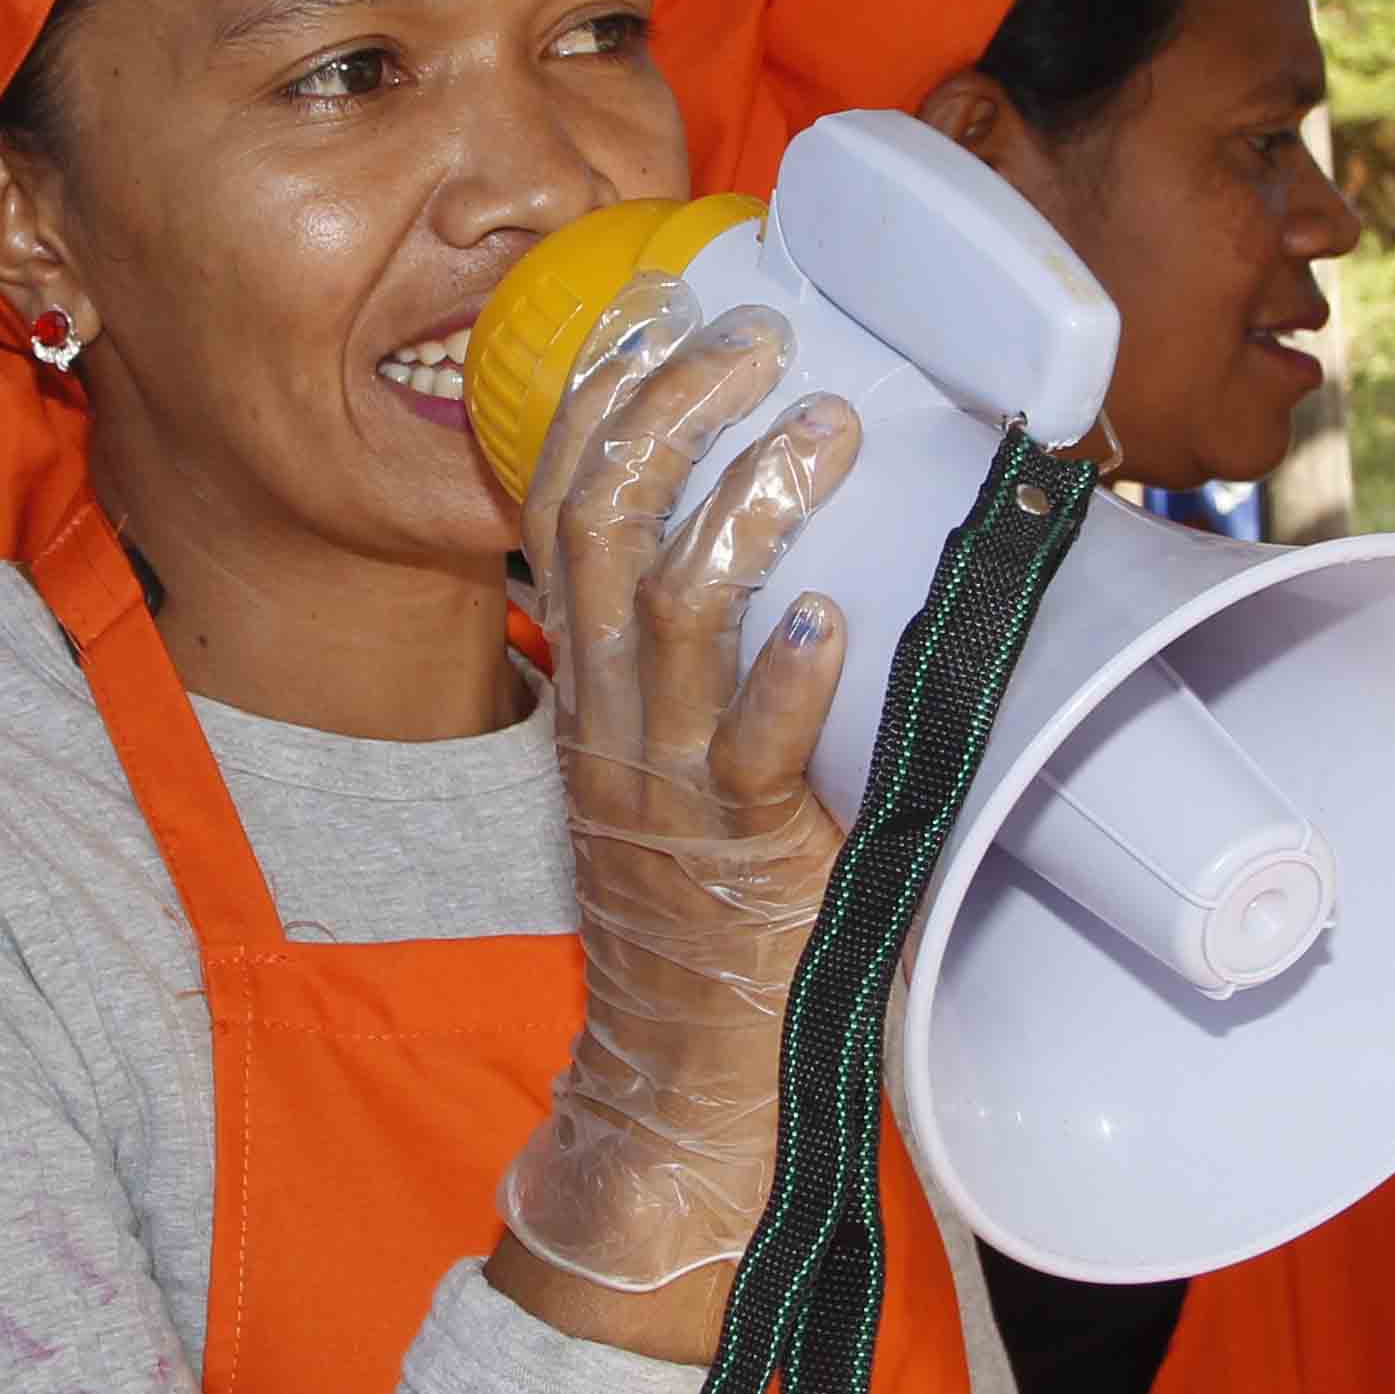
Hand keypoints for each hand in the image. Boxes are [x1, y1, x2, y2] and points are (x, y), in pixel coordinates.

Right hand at [488, 291, 856, 1355]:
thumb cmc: (695, 921)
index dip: (602, 398)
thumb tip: (798, 560)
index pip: (557, 506)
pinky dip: (788, 677)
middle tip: (761, 337)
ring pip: (673, 609)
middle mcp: (606, 721)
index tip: (658, 305)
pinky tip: (837, 617)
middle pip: (602, 523)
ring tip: (826, 429)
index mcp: (584, 689)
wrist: (670, 1088)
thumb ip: (698, 676)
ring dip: (752, 503)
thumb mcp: (662, 773)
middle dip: (673, 410)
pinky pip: (747, 753)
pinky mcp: (736, 858)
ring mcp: (663, 786)